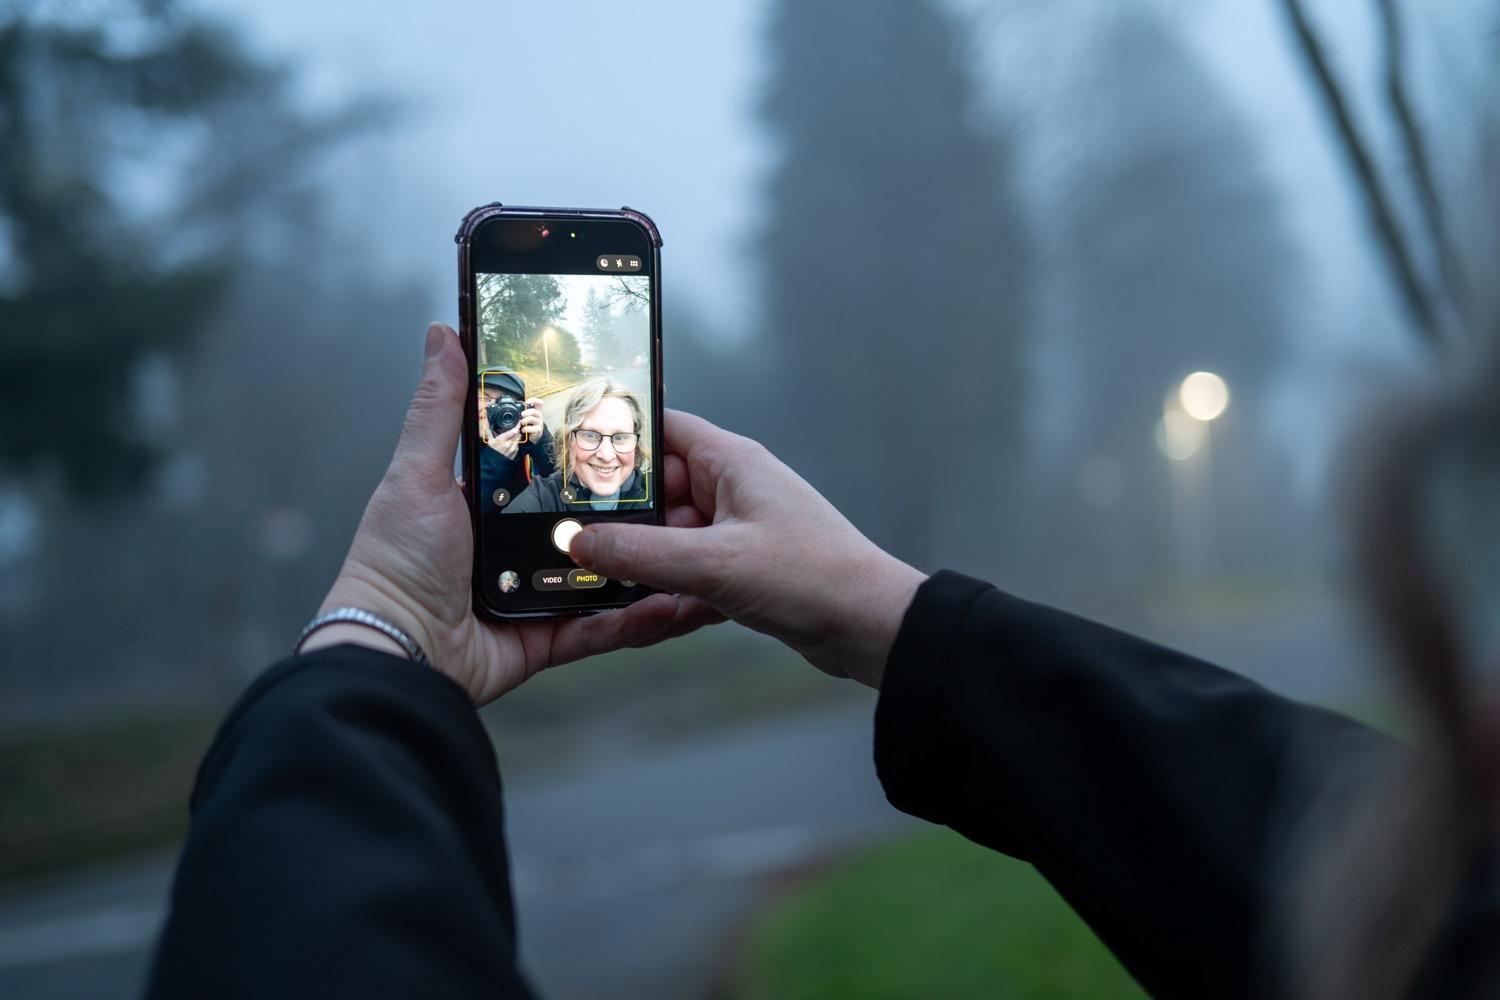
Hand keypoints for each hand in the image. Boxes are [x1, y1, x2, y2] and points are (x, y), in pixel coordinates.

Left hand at [303, 324, 691, 705]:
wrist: (398, 654)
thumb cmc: (395, 563)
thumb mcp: (417, 474)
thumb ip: (438, 408)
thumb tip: (440, 333)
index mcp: (482, 503)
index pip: (541, 465)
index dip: (580, 447)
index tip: (624, 424)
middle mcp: (509, 545)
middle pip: (581, 519)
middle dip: (624, 506)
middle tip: (671, 482)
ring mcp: (531, 591)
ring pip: (601, 570)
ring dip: (640, 561)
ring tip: (681, 539)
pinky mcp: (546, 635)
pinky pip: (598, 624)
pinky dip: (630, 616)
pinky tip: (664, 598)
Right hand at [485, 422, 521, 459]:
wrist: (493, 463)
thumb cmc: (491, 451)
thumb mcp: (489, 440)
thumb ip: (489, 430)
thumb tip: (487, 422)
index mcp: (502, 440)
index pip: (513, 431)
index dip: (517, 426)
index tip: (518, 423)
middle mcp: (508, 445)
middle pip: (517, 435)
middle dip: (517, 430)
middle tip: (517, 427)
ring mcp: (512, 449)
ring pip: (518, 439)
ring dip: (518, 436)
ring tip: (515, 434)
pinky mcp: (514, 453)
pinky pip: (518, 445)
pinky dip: (517, 442)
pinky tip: (513, 441)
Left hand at [517, 399, 544, 443]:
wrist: (534, 434)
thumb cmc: (529, 423)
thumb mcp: (528, 416)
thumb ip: (524, 410)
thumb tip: (515, 406)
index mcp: (537, 410)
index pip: (540, 403)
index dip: (534, 401)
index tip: (527, 402)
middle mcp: (539, 416)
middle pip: (534, 411)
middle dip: (526, 412)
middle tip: (521, 415)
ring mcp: (539, 423)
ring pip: (532, 419)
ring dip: (524, 420)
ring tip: (521, 423)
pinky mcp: (538, 430)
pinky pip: (531, 428)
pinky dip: (525, 429)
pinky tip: (523, 430)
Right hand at [568, 410, 925, 687]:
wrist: (871, 629)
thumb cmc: (811, 577)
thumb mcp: (714, 564)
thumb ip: (640, 552)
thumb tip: (577, 541)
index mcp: (731, 463)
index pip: (661, 431)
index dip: (615, 442)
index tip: (568, 463)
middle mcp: (733, 489)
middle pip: (656, 493)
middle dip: (620, 522)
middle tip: (573, 545)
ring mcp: (737, 532)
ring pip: (668, 540)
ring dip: (644, 567)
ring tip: (609, 590)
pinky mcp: (743, 570)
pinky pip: (689, 574)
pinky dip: (671, 595)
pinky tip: (653, 620)